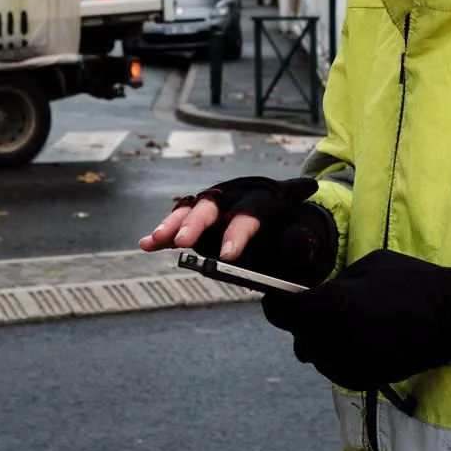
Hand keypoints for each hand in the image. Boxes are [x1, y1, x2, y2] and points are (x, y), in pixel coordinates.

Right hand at [138, 176, 336, 284]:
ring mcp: (217, 203)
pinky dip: (164, 232)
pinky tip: (147, 243)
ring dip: (175, 224)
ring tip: (160, 240)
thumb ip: (299, 242)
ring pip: (192, 209)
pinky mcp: (201, 216)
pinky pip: (179, 221)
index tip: (228, 255)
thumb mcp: (302, 239)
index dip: (239, 230)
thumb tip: (301, 245)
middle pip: (215, 204)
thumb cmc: (293, 234)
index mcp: (267, 198)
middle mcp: (238, 195)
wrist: (285, 224)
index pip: (253, 210)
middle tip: (184, 242)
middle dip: (197, 222)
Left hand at [261, 249, 450, 390]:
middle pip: (297, 335)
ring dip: (320, 339)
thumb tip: (317, 293)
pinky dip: (340, 354)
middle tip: (323, 304)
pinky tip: (361, 338)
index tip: (282, 294)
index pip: (279, 312)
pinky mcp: (363, 380)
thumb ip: (335, 283)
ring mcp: (347, 365)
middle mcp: (332, 341)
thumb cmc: (414, 283)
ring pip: (314, 354)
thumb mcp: (368, 267)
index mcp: (330, 307)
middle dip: (303, 320)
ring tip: (346, 321)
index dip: (276, 302)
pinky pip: (335, 367)